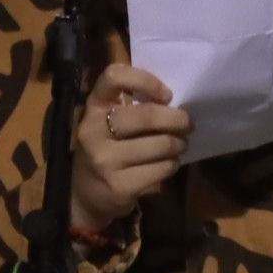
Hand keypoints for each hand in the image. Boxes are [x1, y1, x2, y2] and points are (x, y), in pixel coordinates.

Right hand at [69, 65, 192, 232]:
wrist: (85, 195)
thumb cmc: (105, 149)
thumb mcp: (107, 123)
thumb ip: (131, 108)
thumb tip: (175, 104)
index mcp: (92, 107)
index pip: (114, 77)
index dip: (146, 80)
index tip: (166, 95)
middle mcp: (93, 130)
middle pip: (147, 115)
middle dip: (177, 119)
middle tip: (187, 124)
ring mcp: (104, 160)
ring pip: (160, 144)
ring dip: (178, 143)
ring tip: (180, 145)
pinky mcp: (118, 185)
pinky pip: (160, 169)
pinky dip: (172, 164)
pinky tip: (170, 163)